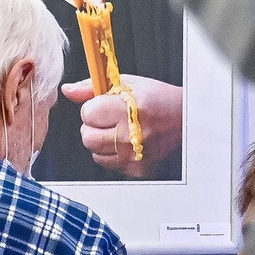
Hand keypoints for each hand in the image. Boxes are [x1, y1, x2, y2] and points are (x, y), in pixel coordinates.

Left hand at [61, 74, 183, 177]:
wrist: (186, 121)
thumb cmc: (157, 100)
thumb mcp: (127, 84)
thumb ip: (93, 87)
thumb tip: (68, 90)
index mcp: (129, 109)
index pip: (88, 113)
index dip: (94, 108)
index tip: (106, 106)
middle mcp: (130, 135)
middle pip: (87, 136)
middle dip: (94, 126)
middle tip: (111, 120)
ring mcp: (134, 156)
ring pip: (94, 153)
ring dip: (102, 142)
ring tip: (120, 131)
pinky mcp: (137, 170)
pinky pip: (109, 164)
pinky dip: (113, 155)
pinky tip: (127, 143)